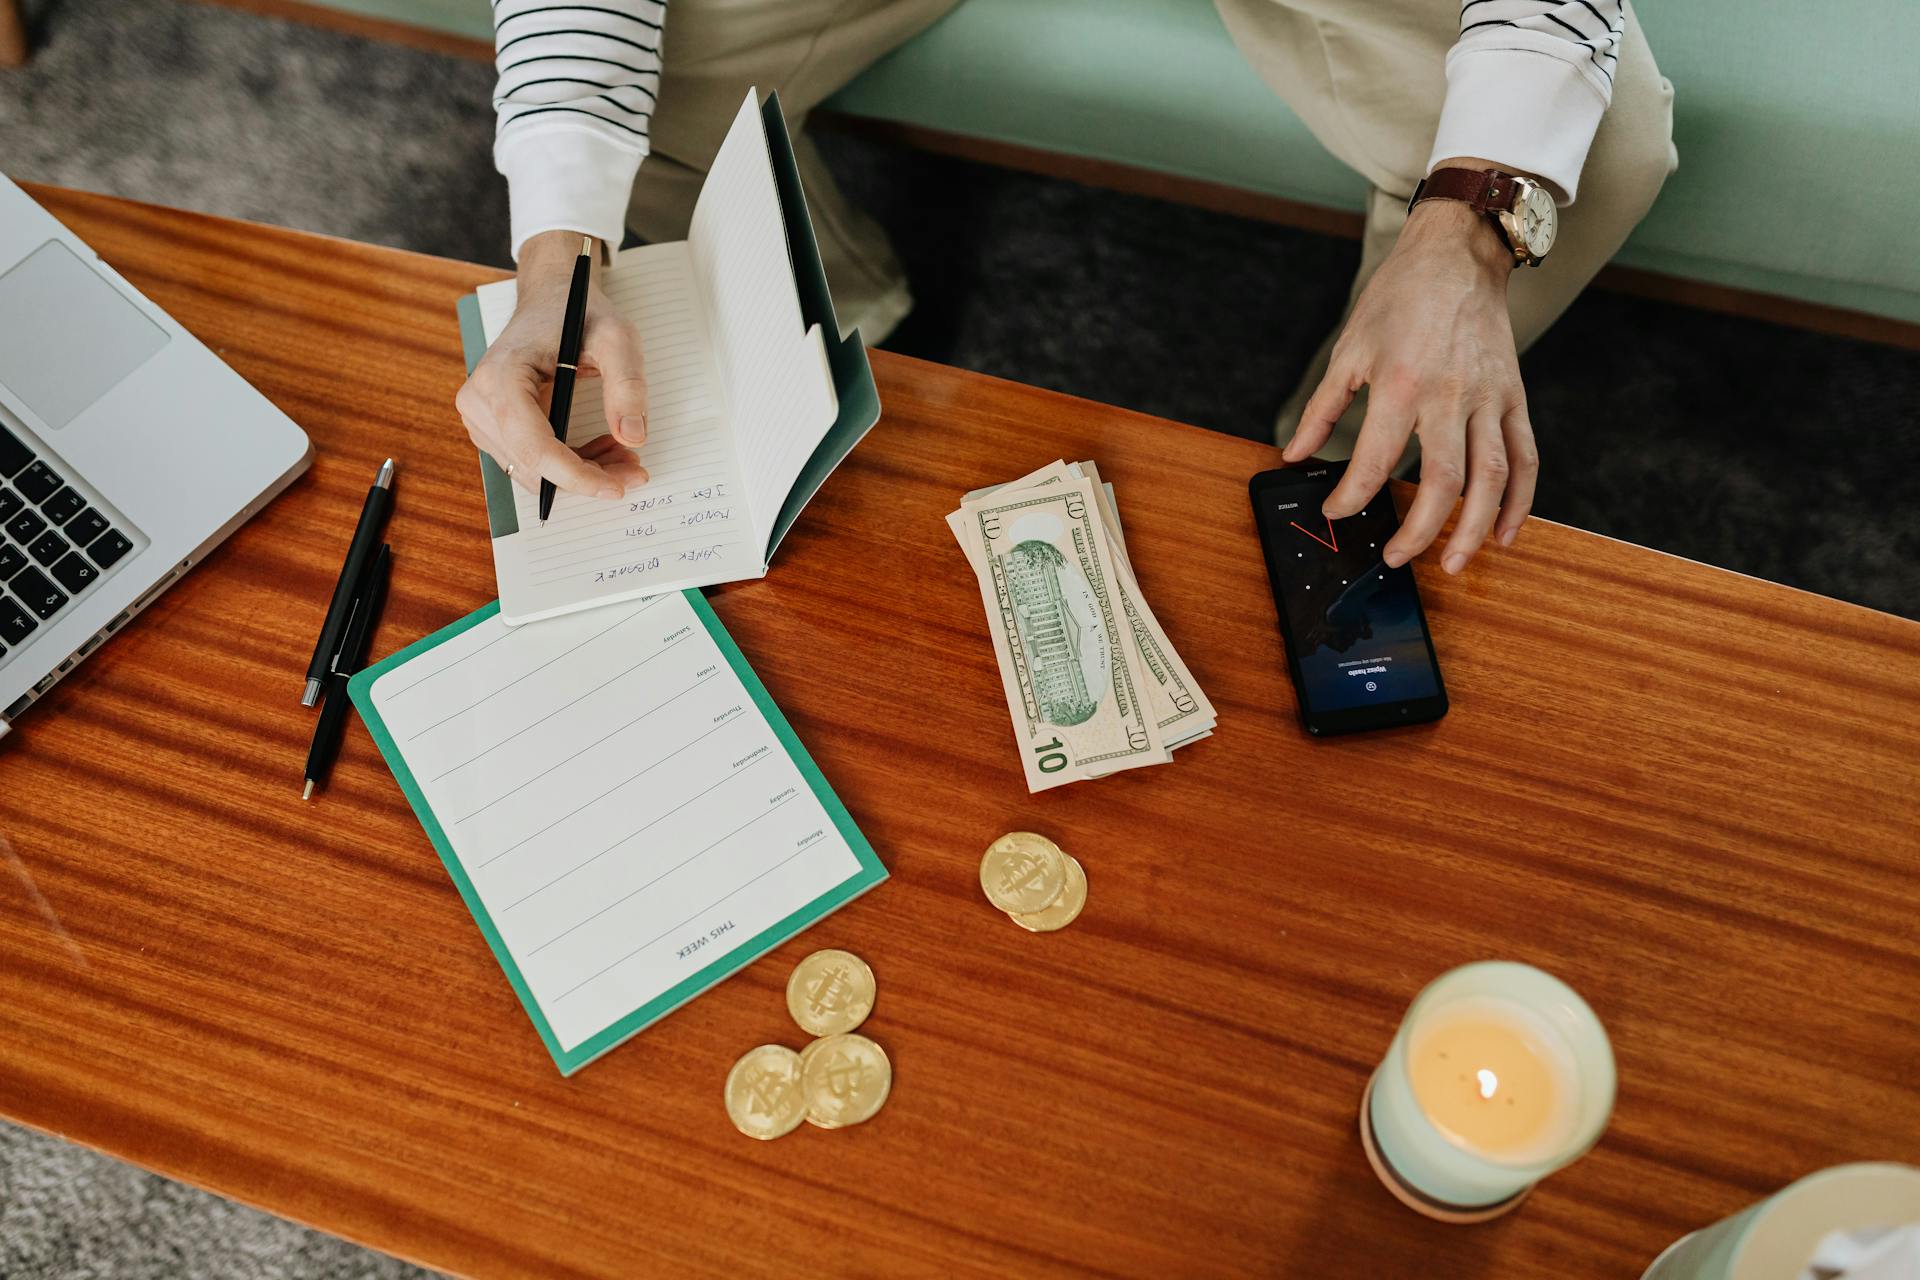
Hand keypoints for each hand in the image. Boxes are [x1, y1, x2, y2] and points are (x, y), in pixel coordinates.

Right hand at [454, 230, 650, 499]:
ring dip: (581, 473)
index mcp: (501, 376)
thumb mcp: (616, 337)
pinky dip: (568, 465)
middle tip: (635, 469)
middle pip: (535, 466)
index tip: (617, 487)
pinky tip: (601, 449)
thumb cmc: (577, 311)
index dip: (576, 476)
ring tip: (622, 454)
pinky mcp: (491, 426)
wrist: (549, 297)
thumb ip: (628, 385)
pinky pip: (530, 462)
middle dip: (587, 477)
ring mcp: (479, 416)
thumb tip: (633, 437)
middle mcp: (479, 400)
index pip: (535, 446)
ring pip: (533, 471)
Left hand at [1282, 195, 1538, 573]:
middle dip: (1419, 531)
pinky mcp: (1514, 397)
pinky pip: (1526, 457)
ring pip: (1492, 478)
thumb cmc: (1400, 298)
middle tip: (1396, 558)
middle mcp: (1450, 396)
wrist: (1459, 254)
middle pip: (1442, 483)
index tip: (1337, 511)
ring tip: (1452, 562)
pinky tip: (1506, 533)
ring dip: (1475, 529)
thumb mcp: (1349, 348)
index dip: (1352, 496)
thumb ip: (1322, 409)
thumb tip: (1294, 455)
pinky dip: (1520, 501)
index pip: (1373, 461)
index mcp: (1400, 384)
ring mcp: (1489, 399)